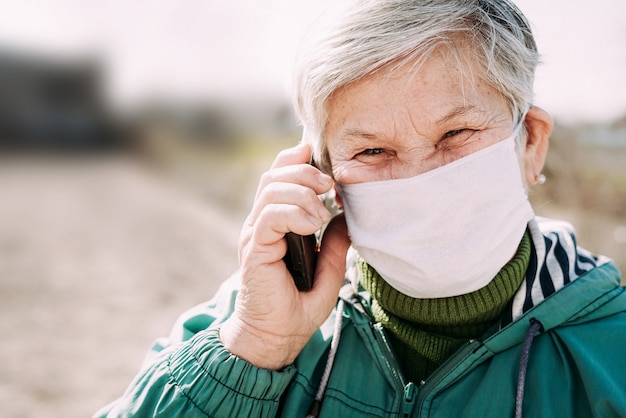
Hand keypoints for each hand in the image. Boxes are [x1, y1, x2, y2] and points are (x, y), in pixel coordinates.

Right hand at [220, 143, 350, 369]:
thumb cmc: (299, 306)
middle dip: (305, 172)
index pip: (278, 177)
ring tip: (321, 216)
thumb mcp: (329, 271)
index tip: (319, 158)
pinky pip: (270, 215)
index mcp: (275, 223)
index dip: (295, 160)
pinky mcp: (255, 248)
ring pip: (271, 190)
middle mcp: (261, 224)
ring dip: (303, 193)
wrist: (276, 337)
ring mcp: (256, 235)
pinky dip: (295, 213)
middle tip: (329, 185)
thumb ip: (336, 244)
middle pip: (274, 176)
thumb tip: (345, 216)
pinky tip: (313, 226)